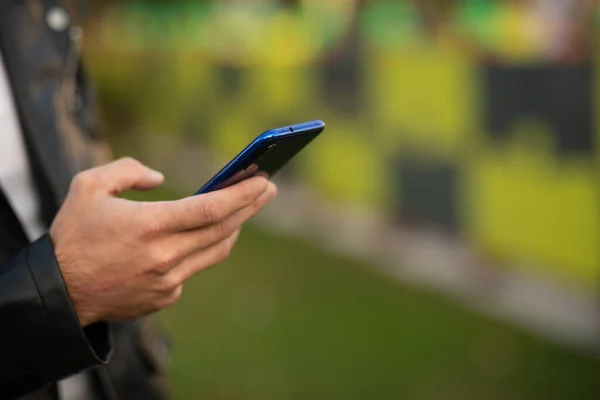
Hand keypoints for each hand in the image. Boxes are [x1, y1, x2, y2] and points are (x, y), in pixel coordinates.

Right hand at [49, 157, 276, 325]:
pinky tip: (199, 236)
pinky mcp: (166, 297)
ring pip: (215, 250)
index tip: (263, 180)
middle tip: (268, 188)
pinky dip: (201, 249)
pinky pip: (193, 268)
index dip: (242, 194)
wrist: (58, 293)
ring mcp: (168, 281)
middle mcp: (164, 256)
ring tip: (245, 207)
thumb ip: (127, 171)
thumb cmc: (72, 235)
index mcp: (148, 226)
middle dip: (251, 206)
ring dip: (234, 227)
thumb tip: (161, 179)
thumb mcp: (88, 187)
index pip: (210, 209)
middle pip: (223, 229)